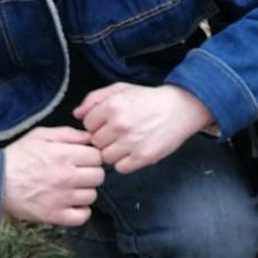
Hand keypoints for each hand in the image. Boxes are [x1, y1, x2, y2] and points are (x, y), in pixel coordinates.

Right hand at [0, 128, 104, 226]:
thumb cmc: (17, 155)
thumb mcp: (41, 135)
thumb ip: (69, 134)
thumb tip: (90, 137)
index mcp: (65, 155)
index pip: (97, 157)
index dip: (90, 157)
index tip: (81, 159)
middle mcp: (67, 177)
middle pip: (98, 176)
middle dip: (90, 173)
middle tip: (76, 174)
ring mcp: (62, 198)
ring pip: (92, 196)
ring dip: (84, 192)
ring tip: (69, 188)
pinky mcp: (54, 215)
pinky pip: (82, 217)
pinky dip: (80, 212)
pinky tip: (71, 204)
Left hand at [75, 83, 213, 173]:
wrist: (181, 108)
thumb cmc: (149, 99)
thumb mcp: (120, 89)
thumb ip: (94, 99)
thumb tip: (76, 114)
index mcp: (112, 106)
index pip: (87, 125)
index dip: (97, 125)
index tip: (109, 123)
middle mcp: (120, 124)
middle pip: (95, 142)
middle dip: (104, 139)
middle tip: (119, 133)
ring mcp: (132, 142)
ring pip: (106, 157)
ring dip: (114, 152)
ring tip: (128, 142)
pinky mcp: (144, 156)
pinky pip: (121, 167)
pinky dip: (125, 162)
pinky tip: (134, 151)